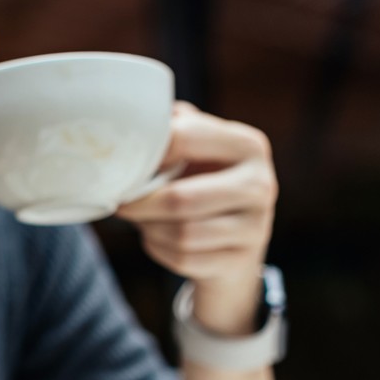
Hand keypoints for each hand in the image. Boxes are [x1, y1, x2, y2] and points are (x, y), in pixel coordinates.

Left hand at [116, 102, 277, 333]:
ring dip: (149, 228)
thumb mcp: (195, 149)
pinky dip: (159, 249)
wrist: (233, 238)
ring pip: (181, 234)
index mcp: (247, 144)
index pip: (185, 138)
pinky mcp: (241, 261)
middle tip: (120, 202)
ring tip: (142, 218)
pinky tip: (158, 238)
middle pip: (180, 199)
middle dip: (141, 204)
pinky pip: (183, 259)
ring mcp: (256, 227)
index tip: (123, 163)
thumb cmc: (202, 182)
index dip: (146, 153)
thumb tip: (124, 118)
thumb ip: (171, 129)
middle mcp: (260, 184)